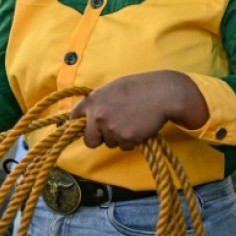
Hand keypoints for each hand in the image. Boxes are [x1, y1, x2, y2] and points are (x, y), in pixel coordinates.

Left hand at [70, 71, 207, 150]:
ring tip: (132, 121)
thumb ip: (100, 102)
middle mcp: (97, 116)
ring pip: (109, 143)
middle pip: (89, 140)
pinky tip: (139, 127)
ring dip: (119, 137)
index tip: (86, 127)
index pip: (74, 118)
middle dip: (100, 138)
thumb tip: (91, 115)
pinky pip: (124, 147)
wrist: (162, 93)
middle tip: (114, 130)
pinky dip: (132, 141)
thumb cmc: (140, 87)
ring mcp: (110, 128)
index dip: (81, 124)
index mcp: (92, 100)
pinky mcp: (124, 138)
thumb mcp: (113, 89)